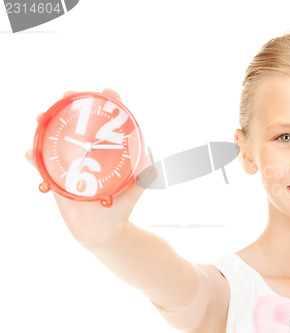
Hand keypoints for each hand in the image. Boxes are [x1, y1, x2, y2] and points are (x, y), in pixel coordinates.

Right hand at [26, 88, 156, 246]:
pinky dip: (35, 158)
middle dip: (72, 107)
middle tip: (68, 95)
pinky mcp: (56, 178)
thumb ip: (145, 174)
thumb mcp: (137, 189)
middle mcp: (89, 153)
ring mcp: (71, 164)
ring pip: (56, 139)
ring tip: (41, 118)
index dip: (110, 104)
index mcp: (110, 152)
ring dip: (47, 126)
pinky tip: (31, 153)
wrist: (103, 232)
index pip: (111, 123)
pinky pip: (42, 165)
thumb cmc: (121, 207)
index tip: (108, 91)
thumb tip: (150, 156)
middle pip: (80, 124)